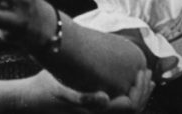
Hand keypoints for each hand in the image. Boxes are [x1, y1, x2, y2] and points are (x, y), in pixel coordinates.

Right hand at [20, 69, 152, 112]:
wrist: (33, 96)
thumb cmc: (47, 89)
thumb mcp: (63, 90)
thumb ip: (84, 98)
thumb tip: (106, 100)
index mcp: (97, 111)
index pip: (131, 107)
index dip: (141, 91)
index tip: (143, 71)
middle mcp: (99, 113)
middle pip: (132, 109)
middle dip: (143, 92)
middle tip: (149, 72)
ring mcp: (96, 110)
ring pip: (125, 107)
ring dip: (137, 92)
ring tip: (143, 76)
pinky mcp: (93, 106)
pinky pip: (116, 102)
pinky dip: (126, 91)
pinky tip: (124, 78)